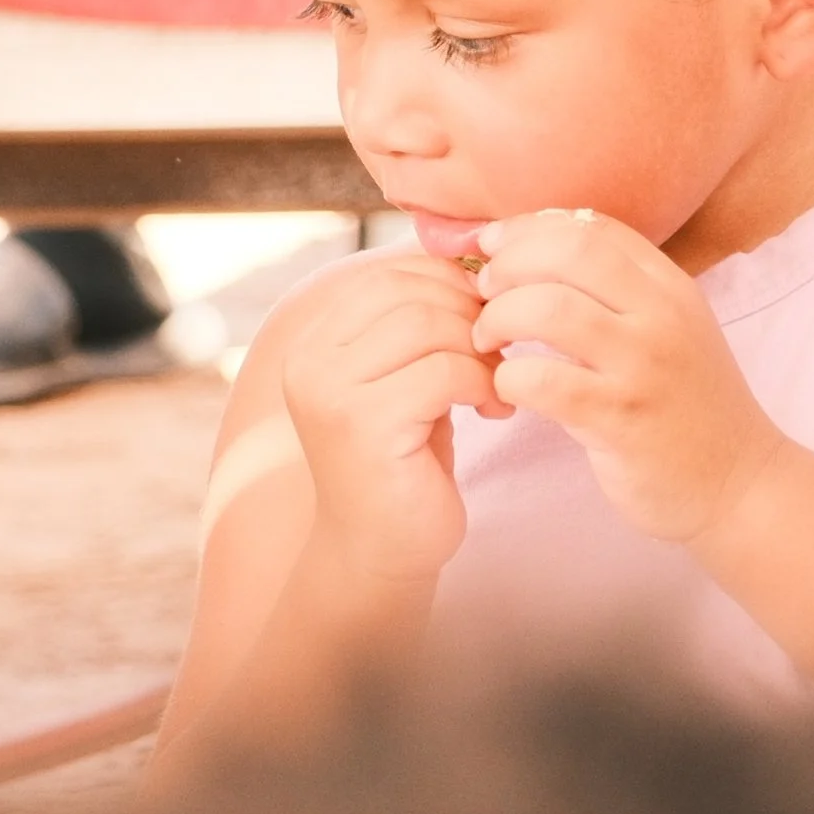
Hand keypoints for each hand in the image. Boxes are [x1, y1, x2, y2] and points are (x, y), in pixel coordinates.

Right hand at [279, 253, 503, 585]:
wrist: (382, 553)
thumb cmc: (406, 460)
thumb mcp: (407, 377)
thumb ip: (419, 324)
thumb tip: (478, 260)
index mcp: (317, 340)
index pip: (391, 274)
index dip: (453, 287)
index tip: (489, 324)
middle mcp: (311, 359)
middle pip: (410, 293)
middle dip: (471, 316)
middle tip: (501, 353)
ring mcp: (330, 392)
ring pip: (429, 326)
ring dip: (481, 350)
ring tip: (497, 386)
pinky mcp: (363, 426)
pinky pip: (444, 372)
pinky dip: (484, 385)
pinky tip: (494, 412)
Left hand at [470, 209, 786, 545]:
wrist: (738, 484)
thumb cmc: (687, 405)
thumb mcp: (667, 328)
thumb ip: (616, 289)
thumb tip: (531, 246)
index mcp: (670, 286)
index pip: (591, 225)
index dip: (529, 227)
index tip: (493, 248)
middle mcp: (662, 316)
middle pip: (568, 251)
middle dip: (508, 264)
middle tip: (483, 293)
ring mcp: (643, 367)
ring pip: (549, 309)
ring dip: (499, 318)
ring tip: (487, 341)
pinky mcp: (622, 420)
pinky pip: (545, 381)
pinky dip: (509, 378)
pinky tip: (506, 389)